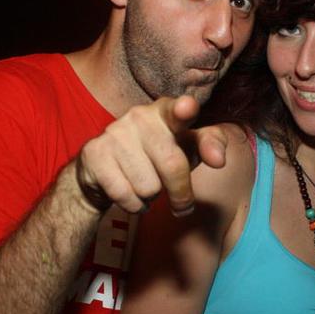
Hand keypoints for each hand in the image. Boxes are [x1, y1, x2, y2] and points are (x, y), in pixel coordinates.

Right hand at [75, 95, 227, 215]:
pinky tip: (128, 192)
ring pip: (149, 186)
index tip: (188, 108)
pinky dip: (133, 205)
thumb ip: (211, 145)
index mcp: (165, 111)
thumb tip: (219, 159)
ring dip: (151, 197)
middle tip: (181, 203)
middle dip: (181, 194)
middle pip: (173, 165)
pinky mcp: (95, 153)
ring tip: (144, 185)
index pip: (178, 111)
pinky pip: (126, 196)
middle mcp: (140, 116)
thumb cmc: (158, 155)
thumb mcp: (188, 147)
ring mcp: (115, 133)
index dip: (184, 110)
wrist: (105, 169)